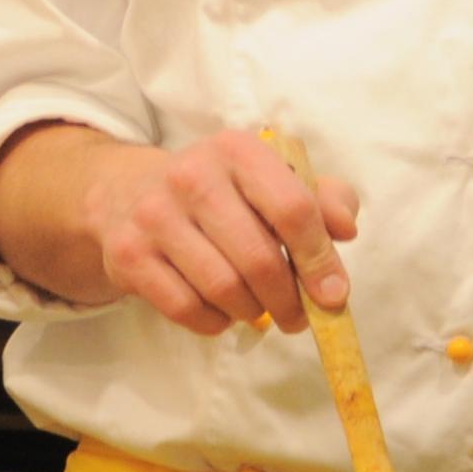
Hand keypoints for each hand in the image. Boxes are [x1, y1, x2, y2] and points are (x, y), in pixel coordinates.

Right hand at [69, 129, 361, 335]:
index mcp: (237, 150)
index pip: (293, 209)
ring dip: (252, 312)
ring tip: (258, 309)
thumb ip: (321, 199)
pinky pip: (185, 308)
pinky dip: (214, 322)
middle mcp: (191, 175)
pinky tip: (220, 310)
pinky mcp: (128, 254)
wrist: (127, 195)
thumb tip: (345, 230)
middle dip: (289, 300)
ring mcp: (154, 215)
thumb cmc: (220, 194)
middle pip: (259, 259)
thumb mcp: (271, 179)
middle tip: (299, 317)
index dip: (320, 259)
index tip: (333, 294)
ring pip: (224, 289)